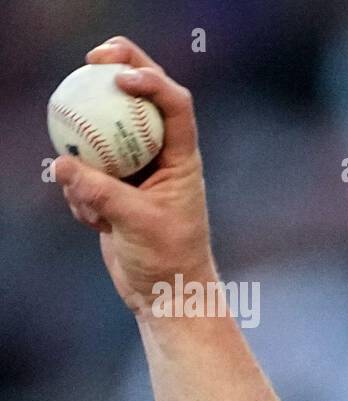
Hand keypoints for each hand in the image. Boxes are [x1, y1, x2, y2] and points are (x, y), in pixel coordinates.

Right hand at [54, 37, 216, 318]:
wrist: (164, 293)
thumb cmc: (167, 261)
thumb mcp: (136, 224)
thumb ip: (101, 191)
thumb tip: (63, 162)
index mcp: (181, 159)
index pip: (174, 105)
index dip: (151, 79)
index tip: (119, 77)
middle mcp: (161, 157)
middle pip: (141, 100)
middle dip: (118, 70)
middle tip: (90, 59)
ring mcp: (134, 170)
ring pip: (100, 136)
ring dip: (85, 162)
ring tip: (96, 206)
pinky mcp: (112, 187)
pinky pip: (83, 173)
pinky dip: (80, 195)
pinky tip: (94, 223)